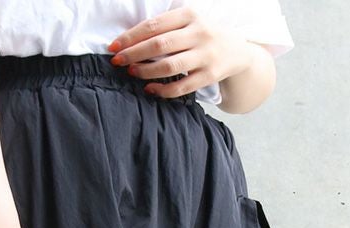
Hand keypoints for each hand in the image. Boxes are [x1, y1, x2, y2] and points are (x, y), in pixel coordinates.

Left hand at [107, 5, 253, 99]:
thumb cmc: (203, 35)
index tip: (113, 47)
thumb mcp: (188, 21)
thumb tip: (129, 41)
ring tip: (132, 73)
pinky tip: (149, 89)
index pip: (154, 25)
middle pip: (159, 45)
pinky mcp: (209, 75)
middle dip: (134, 54)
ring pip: (169, 66)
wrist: (236, 50)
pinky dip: (163, 90)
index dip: (131, 37)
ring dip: (146, 71)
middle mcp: (199, 33)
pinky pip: (182, 87)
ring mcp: (205, 55)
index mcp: (189, 15)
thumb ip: (165, 27)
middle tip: (117, 62)